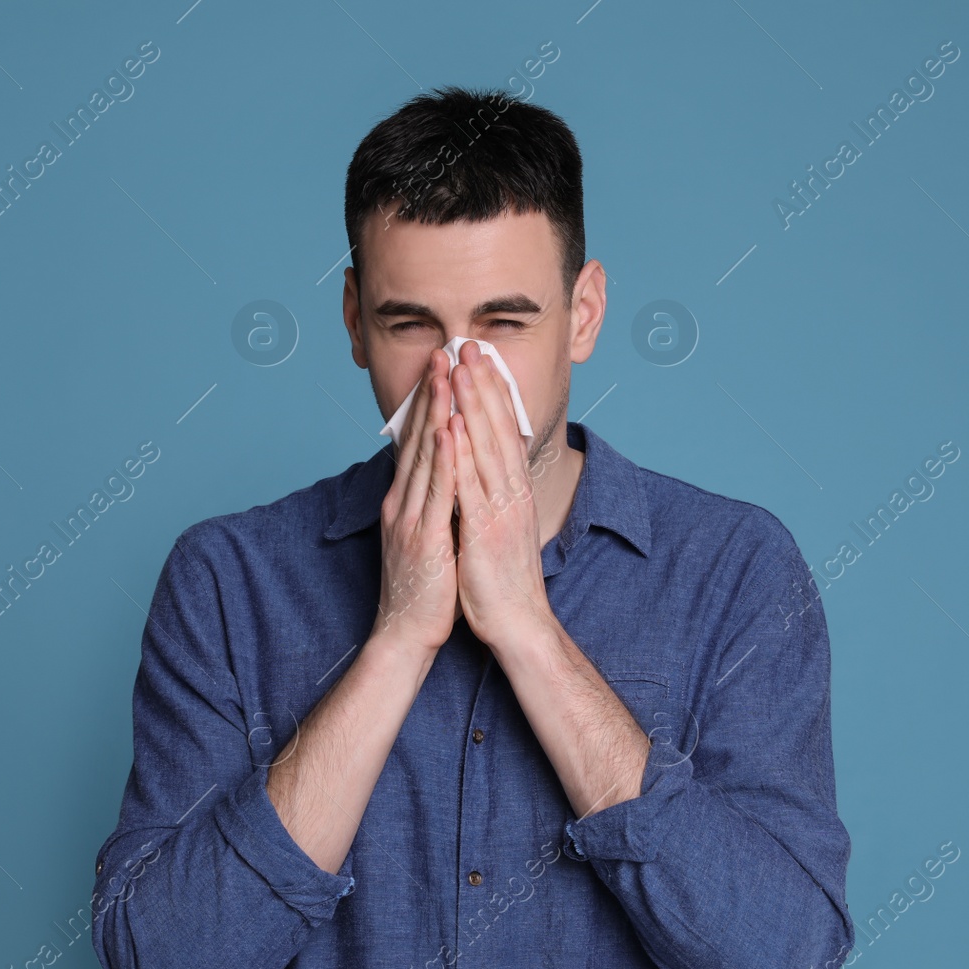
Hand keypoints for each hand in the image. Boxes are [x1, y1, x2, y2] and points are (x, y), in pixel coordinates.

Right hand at [372, 348, 458, 655]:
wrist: (405, 633)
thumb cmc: (422, 588)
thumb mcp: (425, 535)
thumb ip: (430, 504)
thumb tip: (444, 477)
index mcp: (404, 500)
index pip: (417, 443)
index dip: (429, 403)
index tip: (442, 369)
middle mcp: (402, 502)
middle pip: (417, 439)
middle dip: (431, 394)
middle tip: (442, 352)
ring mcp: (410, 517)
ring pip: (424, 455)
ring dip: (435, 412)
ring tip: (445, 374)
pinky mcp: (424, 536)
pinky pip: (435, 490)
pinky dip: (442, 457)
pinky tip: (448, 429)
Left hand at [448, 341, 550, 650]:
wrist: (519, 622)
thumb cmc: (503, 579)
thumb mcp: (502, 526)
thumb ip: (495, 494)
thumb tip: (485, 467)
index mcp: (513, 490)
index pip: (503, 431)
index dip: (492, 393)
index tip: (480, 359)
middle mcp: (511, 493)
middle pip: (496, 429)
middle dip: (483, 385)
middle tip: (470, 345)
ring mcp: (500, 509)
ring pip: (485, 448)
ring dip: (472, 406)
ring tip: (462, 369)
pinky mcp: (484, 531)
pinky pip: (469, 486)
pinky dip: (460, 454)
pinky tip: (450, 427)